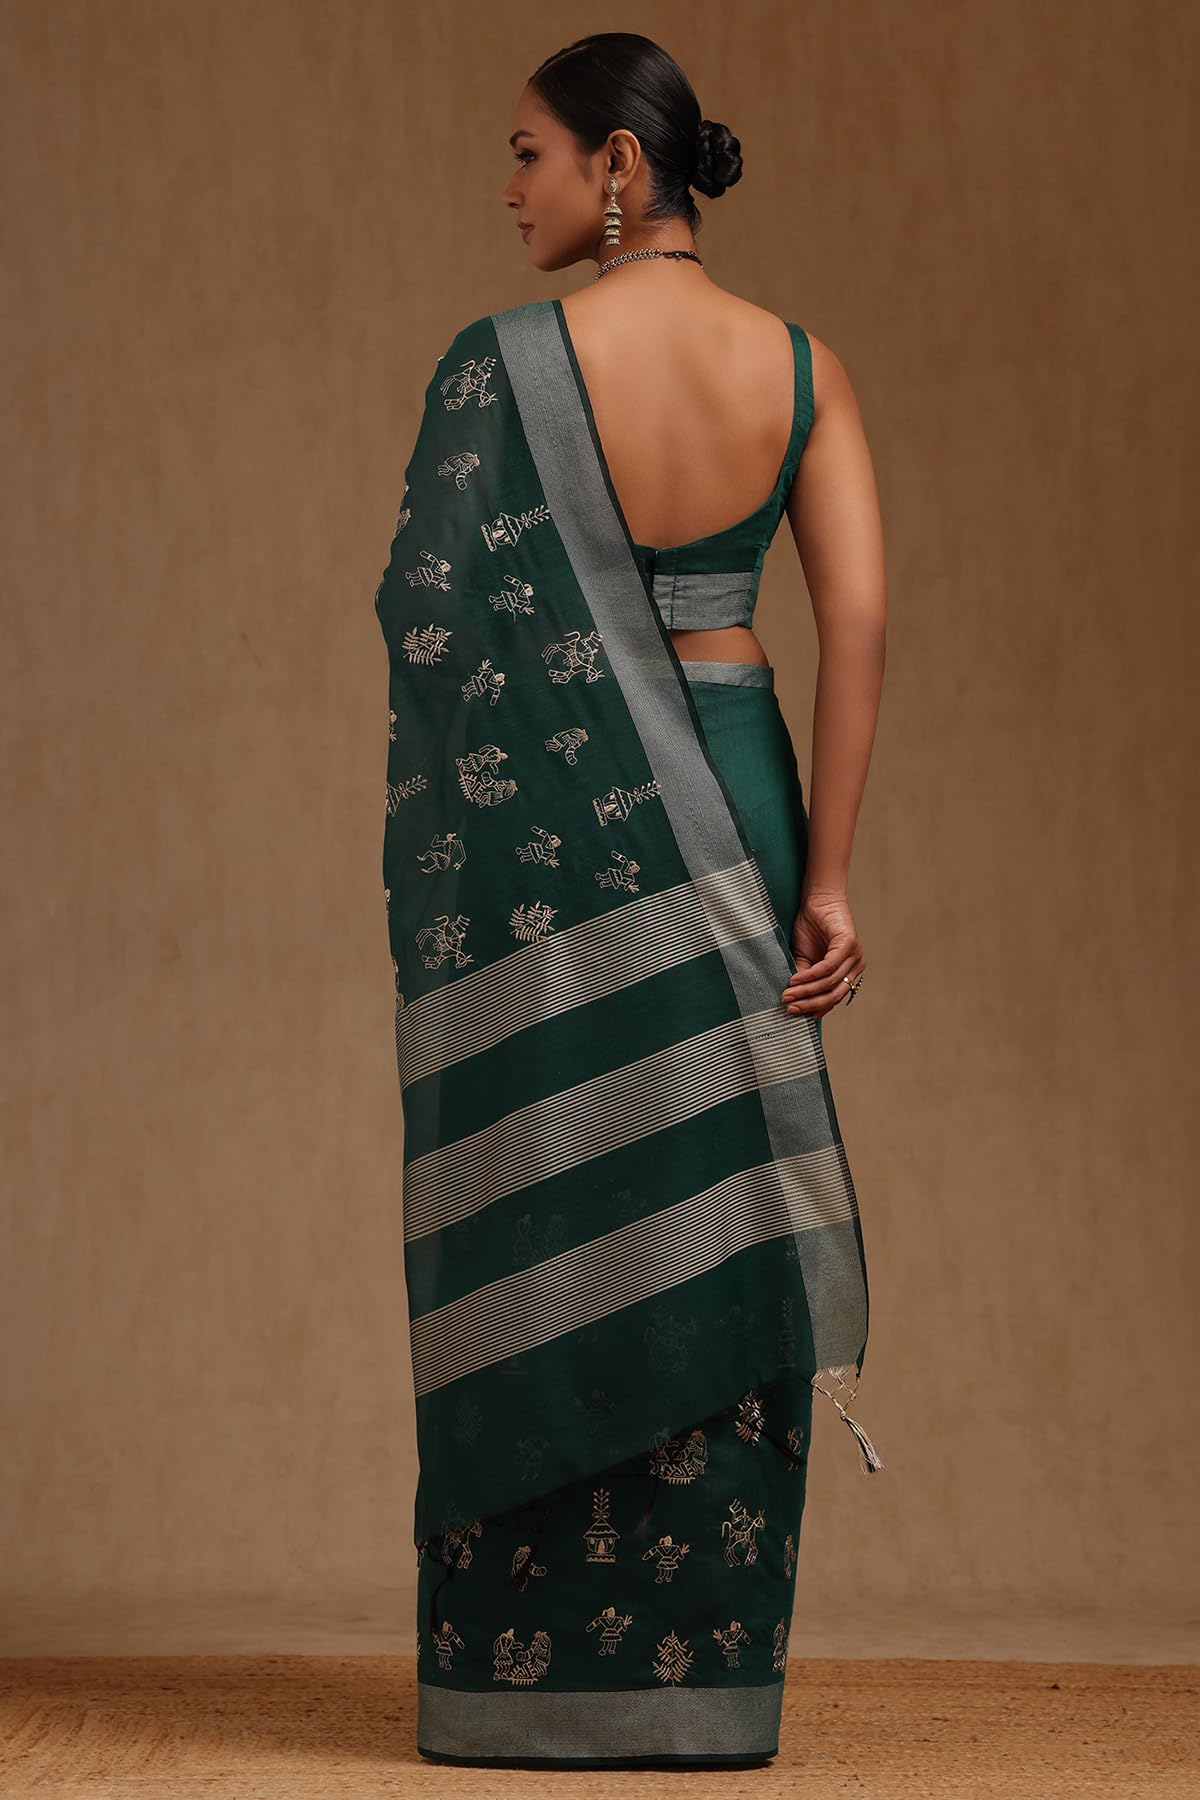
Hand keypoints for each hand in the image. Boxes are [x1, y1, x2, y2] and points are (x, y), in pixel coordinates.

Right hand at [782, 888, 864, 1017]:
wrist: (817, 900)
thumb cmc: (811, 927)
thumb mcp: (804, 958)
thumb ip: (805, 977)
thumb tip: (795, 1000)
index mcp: (848, 972)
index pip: (834, 998)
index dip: (815, 1007)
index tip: (796, 1013)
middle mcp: (855, 966)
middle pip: (834, 995)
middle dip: (810, 1003)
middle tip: (789, 1008)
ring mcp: (855, 956)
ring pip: (829, 983)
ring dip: (806, 991)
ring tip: (787, 994)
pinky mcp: (849, 944)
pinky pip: (828, 967)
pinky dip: (810, 975)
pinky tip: (795, 979)